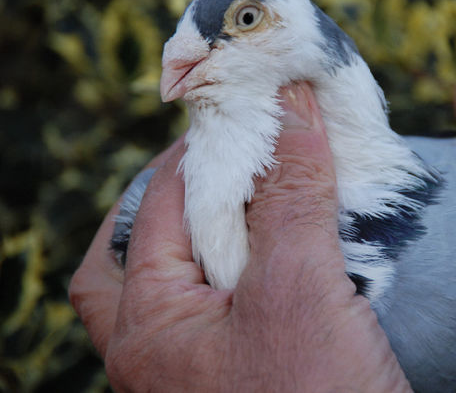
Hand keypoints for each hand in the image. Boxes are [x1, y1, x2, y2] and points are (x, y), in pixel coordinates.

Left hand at [69, 83, 409, 391]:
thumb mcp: (299, 289)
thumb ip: (291, 196)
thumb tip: (292, 107)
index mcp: (151, 330)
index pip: (156, 210)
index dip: (200, 152)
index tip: (242, 113)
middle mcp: (163, 356)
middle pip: (139, 259)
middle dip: (175, 202)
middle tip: (222, 163)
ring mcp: (203, 374)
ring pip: (186, 287)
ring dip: (218, 237)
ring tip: (260, 198)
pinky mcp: (250, 380)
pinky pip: (232, 313)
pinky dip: (254, 272)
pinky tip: (294, 254)